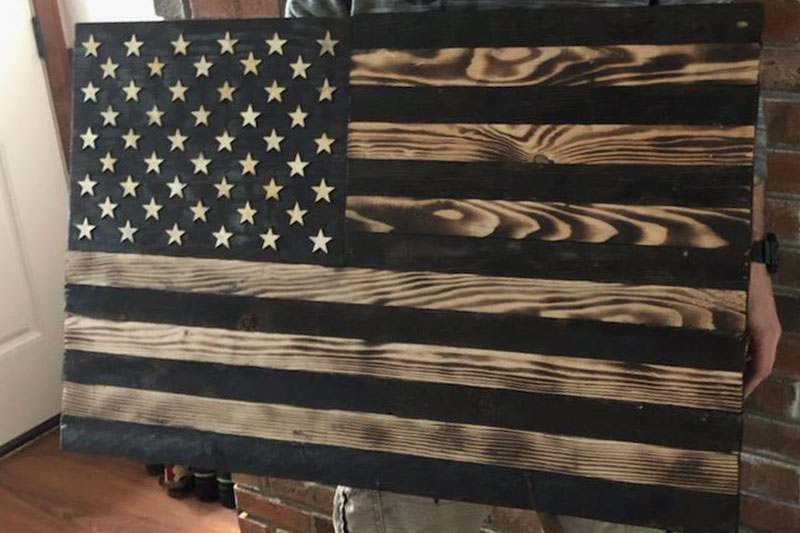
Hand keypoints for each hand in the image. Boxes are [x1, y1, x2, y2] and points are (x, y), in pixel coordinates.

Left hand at [743, 263, 781, 396]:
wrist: (749, 262)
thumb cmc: (742, 286)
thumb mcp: (735, 316)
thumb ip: (734, 339)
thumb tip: (728, 360)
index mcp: (766, 335)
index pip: (762, 369)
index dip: (750, 385)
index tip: (739, 397)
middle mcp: (770, 333)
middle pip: (761, 364)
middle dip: (747, 379)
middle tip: (731, 390)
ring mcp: (766, 325)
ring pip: (758, 354)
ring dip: (745, 366)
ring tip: (730, 377)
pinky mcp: (760, 318)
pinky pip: (755, 343)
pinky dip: (745, 353)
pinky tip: (731, 354)